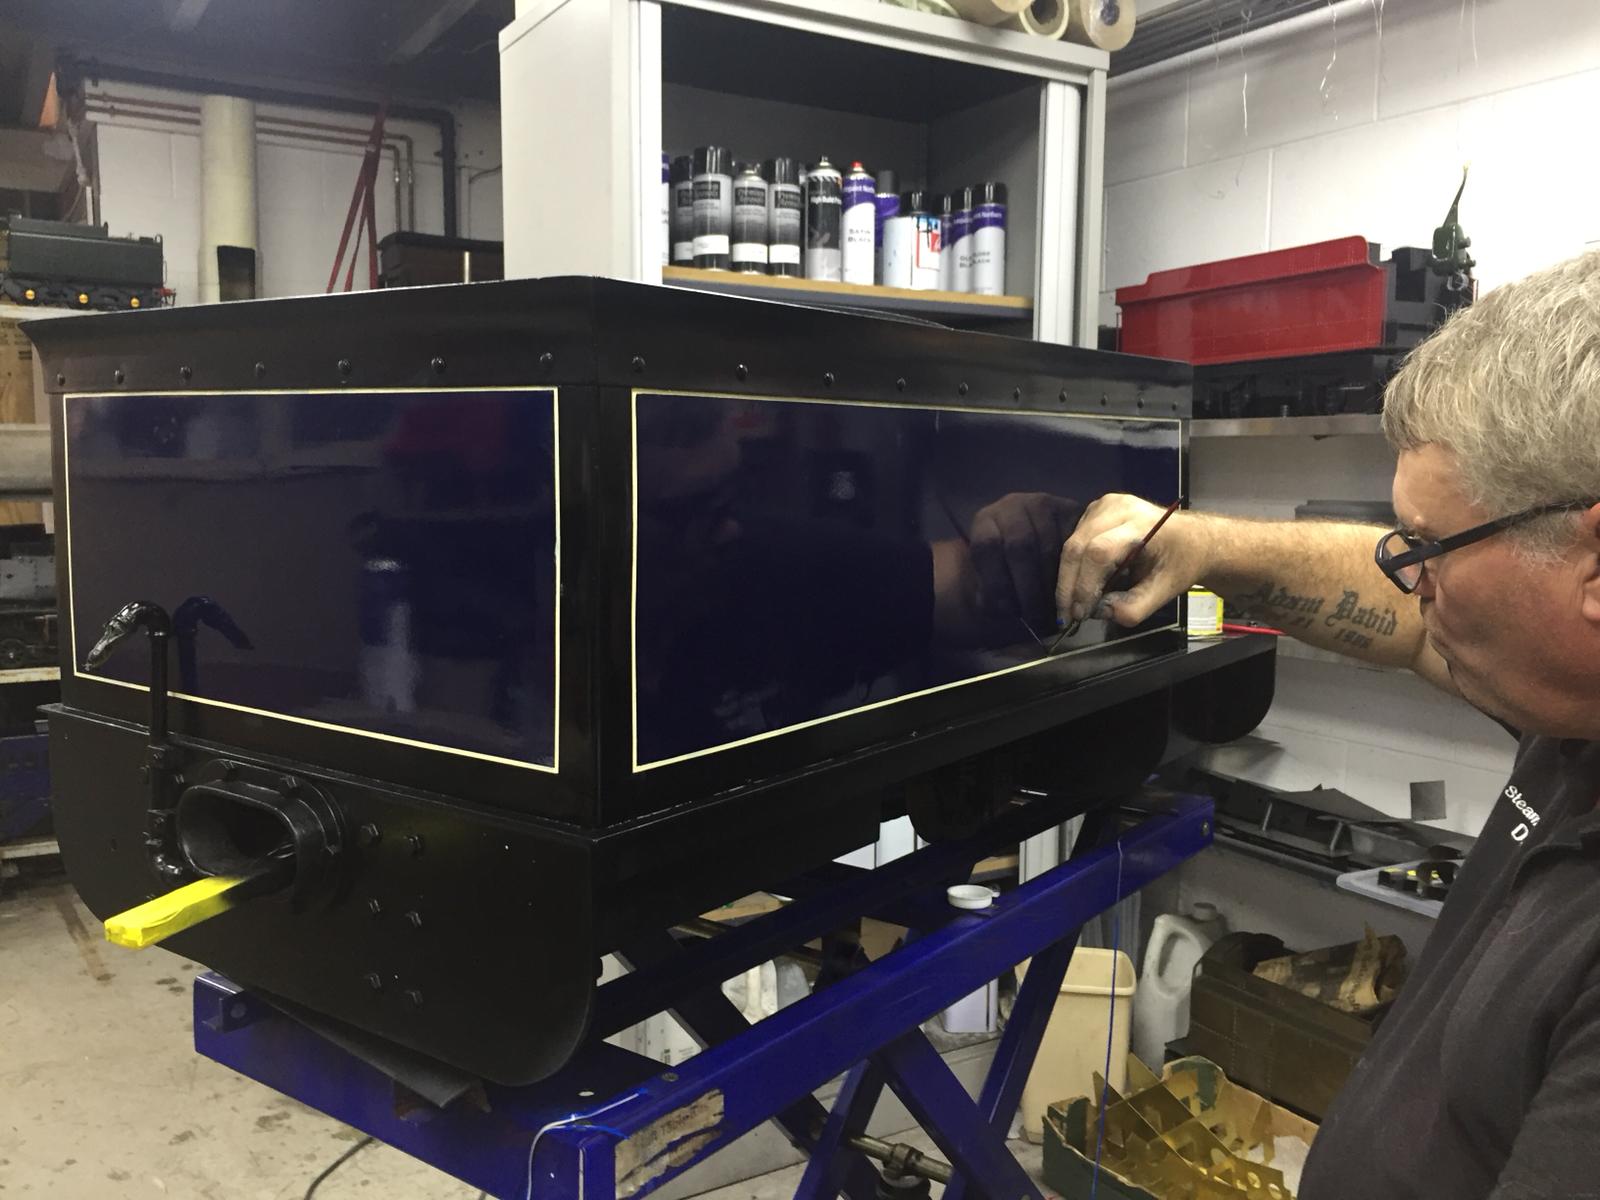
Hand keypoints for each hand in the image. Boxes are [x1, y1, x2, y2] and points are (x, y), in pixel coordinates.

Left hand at [968, 492, 1082, 624]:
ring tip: (1052, 610)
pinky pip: (1074, 542)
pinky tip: (1069, 590)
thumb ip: (990, 595)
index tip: (1007, 611)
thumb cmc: (1004, 568)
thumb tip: (1004, 609)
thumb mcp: (988, 581)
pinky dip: (1073, 570)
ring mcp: (1043, 504)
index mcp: (985, 520)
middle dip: (1028, 588)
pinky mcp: (1070, 509)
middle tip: (1035, 617)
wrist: (1029, 545)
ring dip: (1052, 584)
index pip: (986, 547)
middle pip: (1021, 547)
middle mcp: (1012, 506)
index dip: (997, 582)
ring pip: (1049, 547)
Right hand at [1055, 494, 1211, 626]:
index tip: (1080, 614)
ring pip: (1072, 543)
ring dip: (1069, 576)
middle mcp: (1118, 507)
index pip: (1100, 552)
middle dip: (1068, 585)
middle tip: (1067, 615)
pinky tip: (1082, 582)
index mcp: (1142, 524)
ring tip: (1074, 603)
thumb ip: (1134, 608)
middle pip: (1078, 546)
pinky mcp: (1096, 509)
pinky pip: (1075, 539)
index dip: (1084, 585)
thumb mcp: (1165, 591)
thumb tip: (1100, 612)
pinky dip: (1074, 565)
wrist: (1192, 538)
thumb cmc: (1181, 563)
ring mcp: (1105, 504)